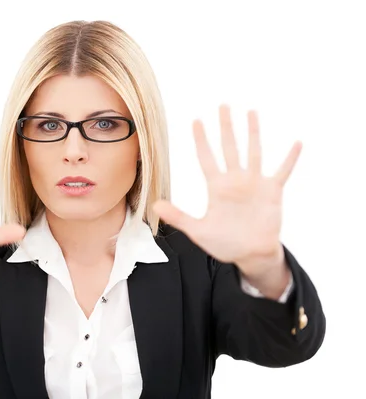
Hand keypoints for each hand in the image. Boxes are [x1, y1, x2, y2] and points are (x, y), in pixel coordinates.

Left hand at [153, 104, 300, 279]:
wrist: (250, 254)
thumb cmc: (225, 243)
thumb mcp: (198, 231)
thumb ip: (178, 217)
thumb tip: (154, 206)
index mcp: (217, 187)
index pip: (207, 158)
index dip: (201, 140)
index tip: (196, 121)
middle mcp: (235, 180)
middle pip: (229, 147)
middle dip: (225, 127)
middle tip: (223, 105)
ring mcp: (255, 184)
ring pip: (253, 152)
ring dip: (253, 133)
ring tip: (251, 112)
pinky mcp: (272, 192)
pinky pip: (283, 171)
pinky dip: (290, 158)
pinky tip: (296, 143)